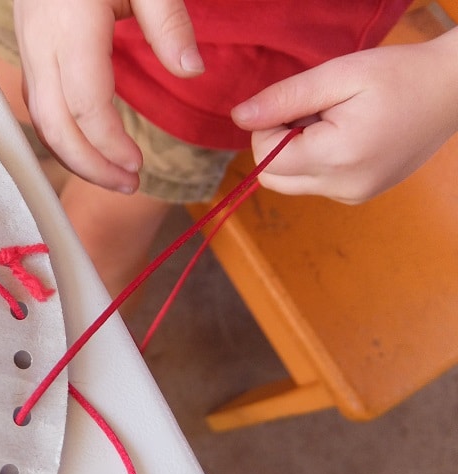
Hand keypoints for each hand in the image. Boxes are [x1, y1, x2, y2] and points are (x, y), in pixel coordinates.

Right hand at [13, 0, 202, 193]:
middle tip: (127, 185)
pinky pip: (37, 103)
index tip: (138, 165)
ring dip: (73, 155)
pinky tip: (88, 145)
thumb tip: (191, 71)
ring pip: (39, 119)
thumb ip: (168, 21)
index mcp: (70, 23)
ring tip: (111, 175)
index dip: (109, 144)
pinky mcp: (29, 48)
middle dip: (89, 165)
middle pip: (53, 124)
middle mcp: (40, 40)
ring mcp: (28, 45)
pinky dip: (60, 133)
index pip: (84, 104)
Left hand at [231, 28, 457, 203]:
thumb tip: (239, 118)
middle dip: (278, 143)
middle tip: (314, 111)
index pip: (266, 158)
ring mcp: (352, 196)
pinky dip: (316, 160)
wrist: (452, 91)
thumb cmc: (398, 75)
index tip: (298, 103)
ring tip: (333, 122)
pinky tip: (346, 135)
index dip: (268, 127)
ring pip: (291, 183)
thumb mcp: (337, 75)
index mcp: (338, 158)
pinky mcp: (357, 196)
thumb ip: (284, 99)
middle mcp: (343, 188)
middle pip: (272, 178)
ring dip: (296, 152)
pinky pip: (314, 184)